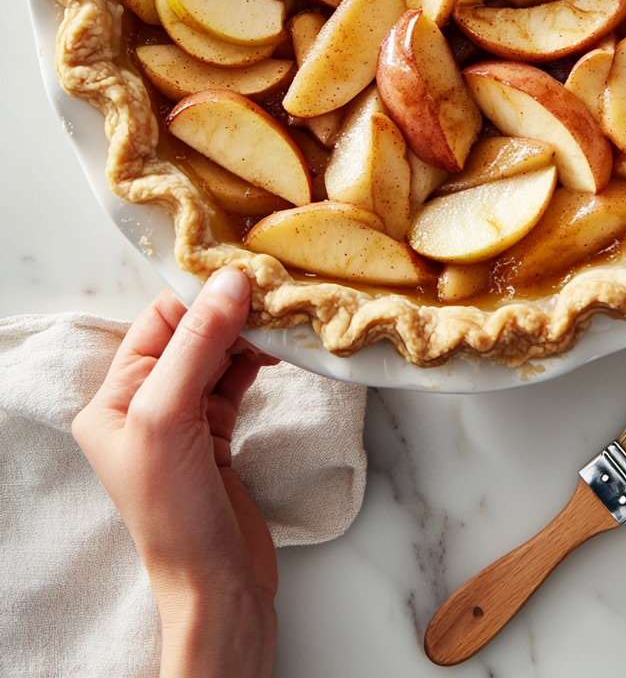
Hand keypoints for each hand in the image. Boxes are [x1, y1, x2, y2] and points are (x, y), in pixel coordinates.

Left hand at [72, 269, 279, 677]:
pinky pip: (236, 377)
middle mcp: (143, 403)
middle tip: (273, 291)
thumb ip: (198, 344)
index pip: (158, 322)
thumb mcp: (170, 418)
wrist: (217, 586)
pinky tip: (277, 349)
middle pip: (190, 332)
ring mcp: (182, 418)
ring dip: (248, 332)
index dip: (200, 294)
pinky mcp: (217, 432)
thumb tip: (231, 280)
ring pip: (217, 352)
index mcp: (113, 398)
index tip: (245, 271)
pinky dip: (257, 359)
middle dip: (229, 310)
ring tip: (281, 318)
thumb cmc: (176, 512)